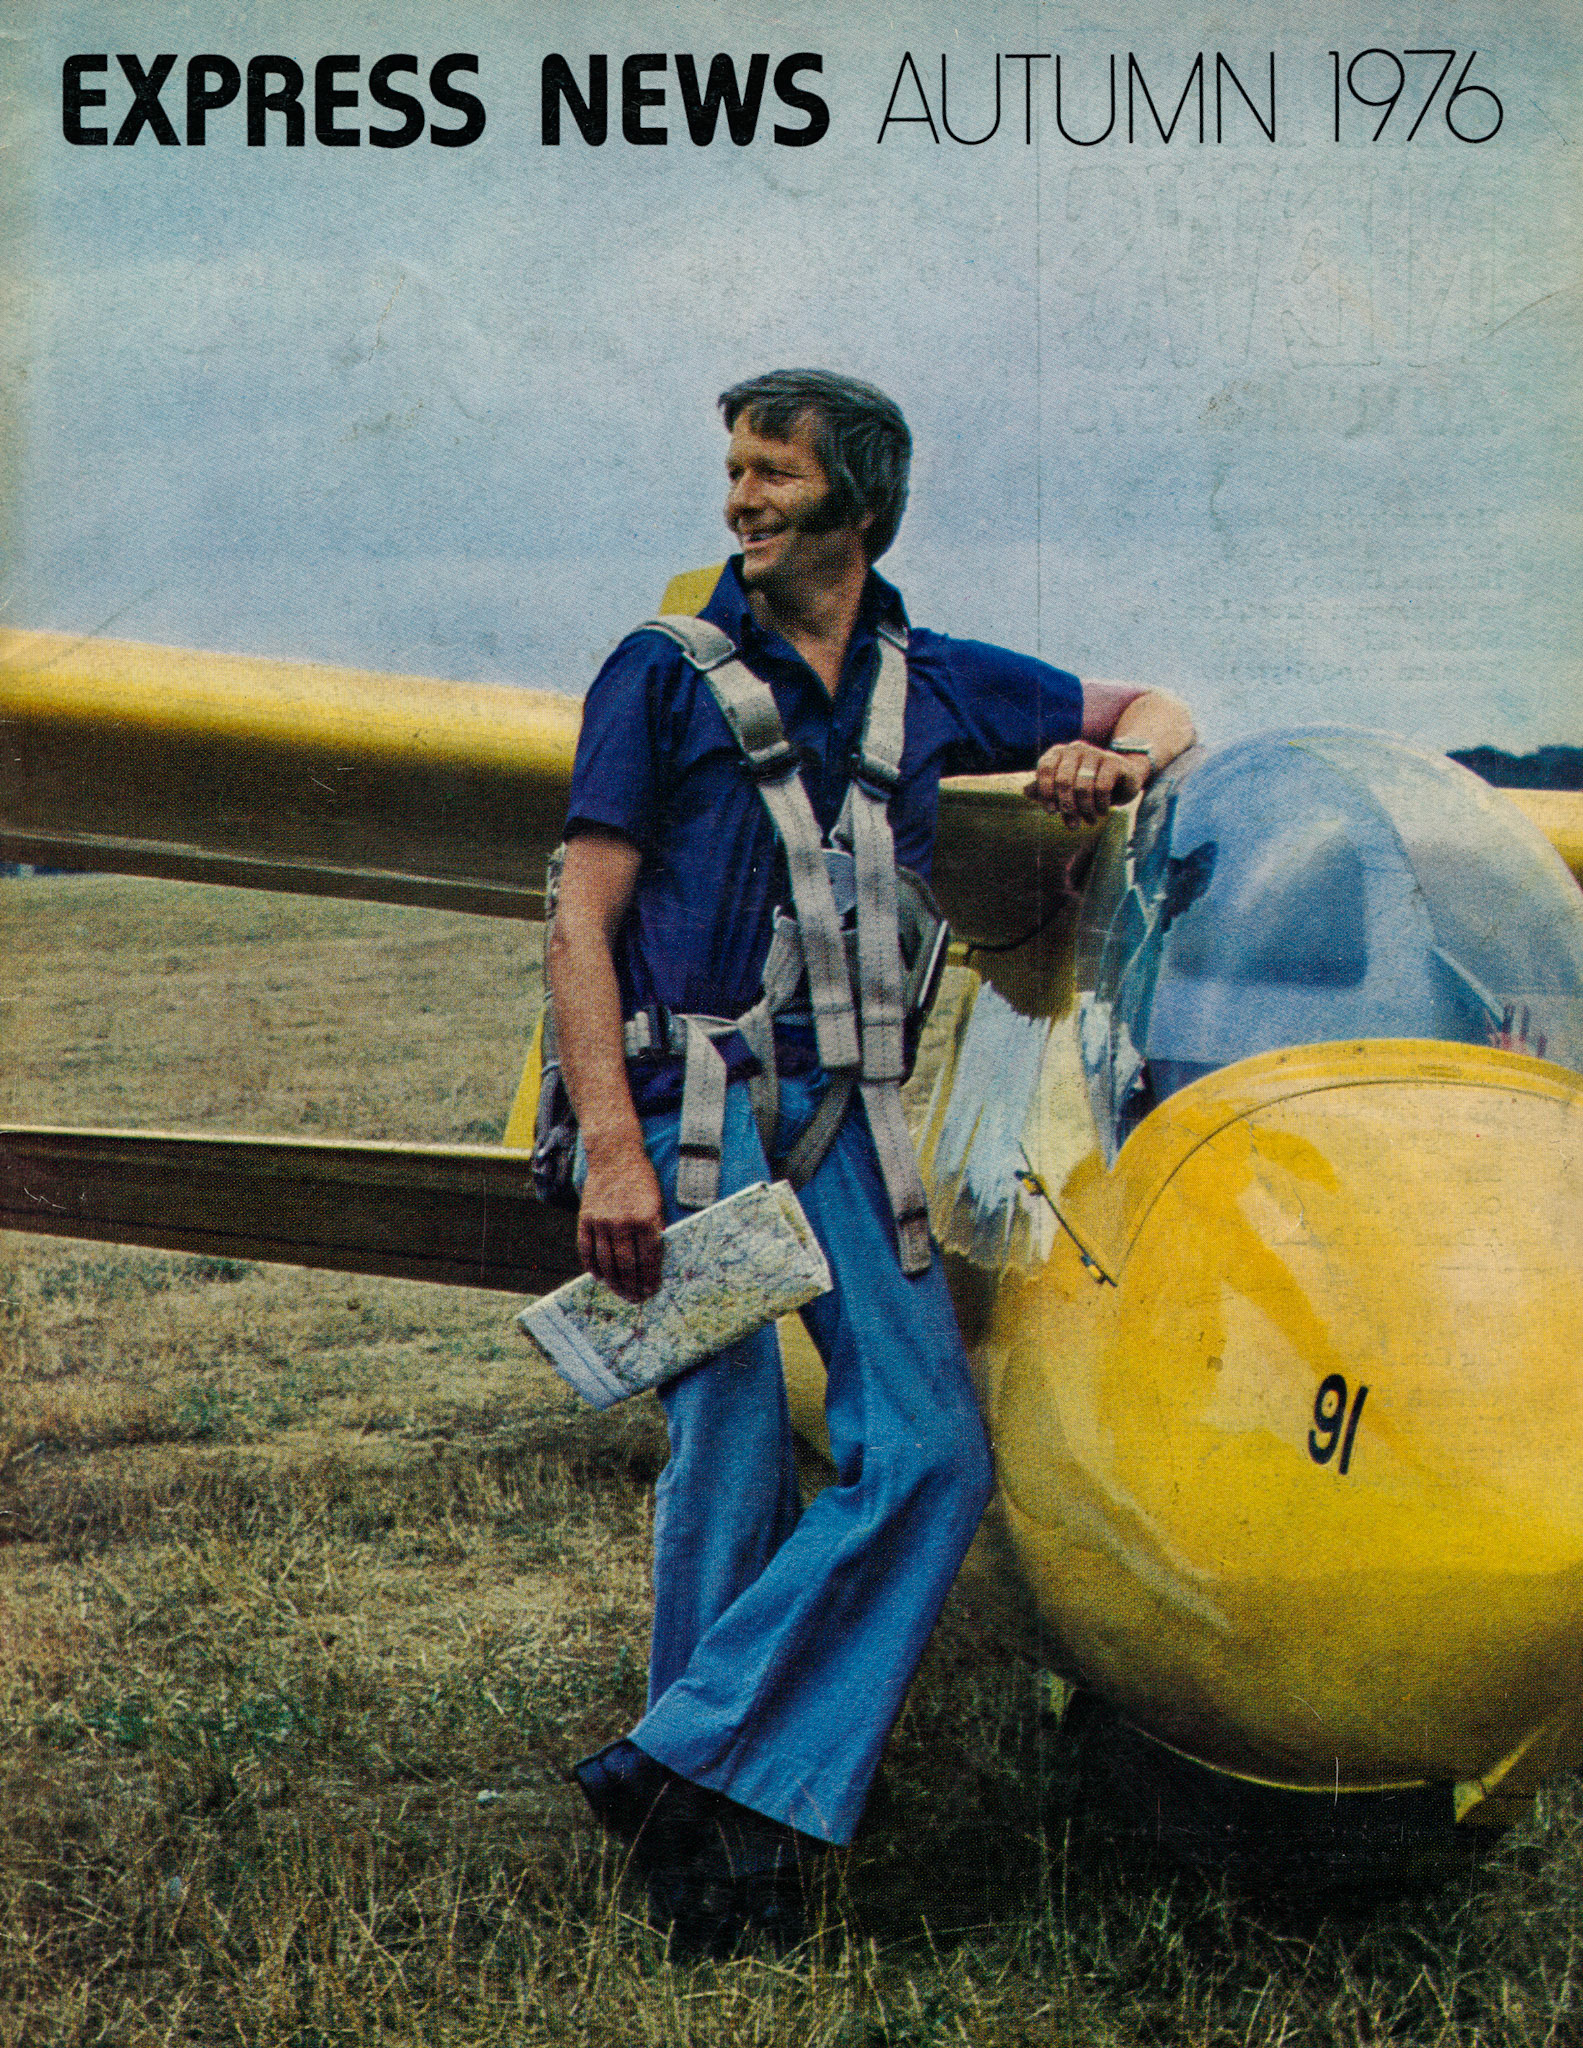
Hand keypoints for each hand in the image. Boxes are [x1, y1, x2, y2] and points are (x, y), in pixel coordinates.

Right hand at [576, 1137, 664, 1302]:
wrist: (615, 1156)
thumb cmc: (642, 1180)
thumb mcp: (658, 1203)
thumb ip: (656, 1230)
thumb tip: (654, 1262)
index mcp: (645, 1219)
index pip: (649, 1258)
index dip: (650, 1278)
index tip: (652, 1290)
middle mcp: (622, 1223)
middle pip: (627, 1265)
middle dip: (633, 1286)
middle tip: (637, 1299)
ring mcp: (601, 1222)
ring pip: (607, 1262)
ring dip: (615, 1283)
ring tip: (621, 1293)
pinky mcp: (585, 1219)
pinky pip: (586, 1250)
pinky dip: (592, 1267)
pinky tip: (600, 1278)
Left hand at [1025, 741, 1143, 825]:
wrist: (1122, 779)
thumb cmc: (1086, 784)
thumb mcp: (1064, 789)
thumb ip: (1045, 789)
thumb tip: (1026, 791)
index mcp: (1058, 753)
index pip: (1045, 769)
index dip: (1045, 791)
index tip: (1051, 812)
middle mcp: (1075, 749)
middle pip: (1063, 780)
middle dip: (1067, 806)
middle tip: (1073, 825)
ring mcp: (1095, 753)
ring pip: (1083, 787)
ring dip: (1085, 809)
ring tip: (1089, 821)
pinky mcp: (1113, 762)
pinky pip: (1101, 787)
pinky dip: (1100, 805)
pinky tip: (1102, 812)